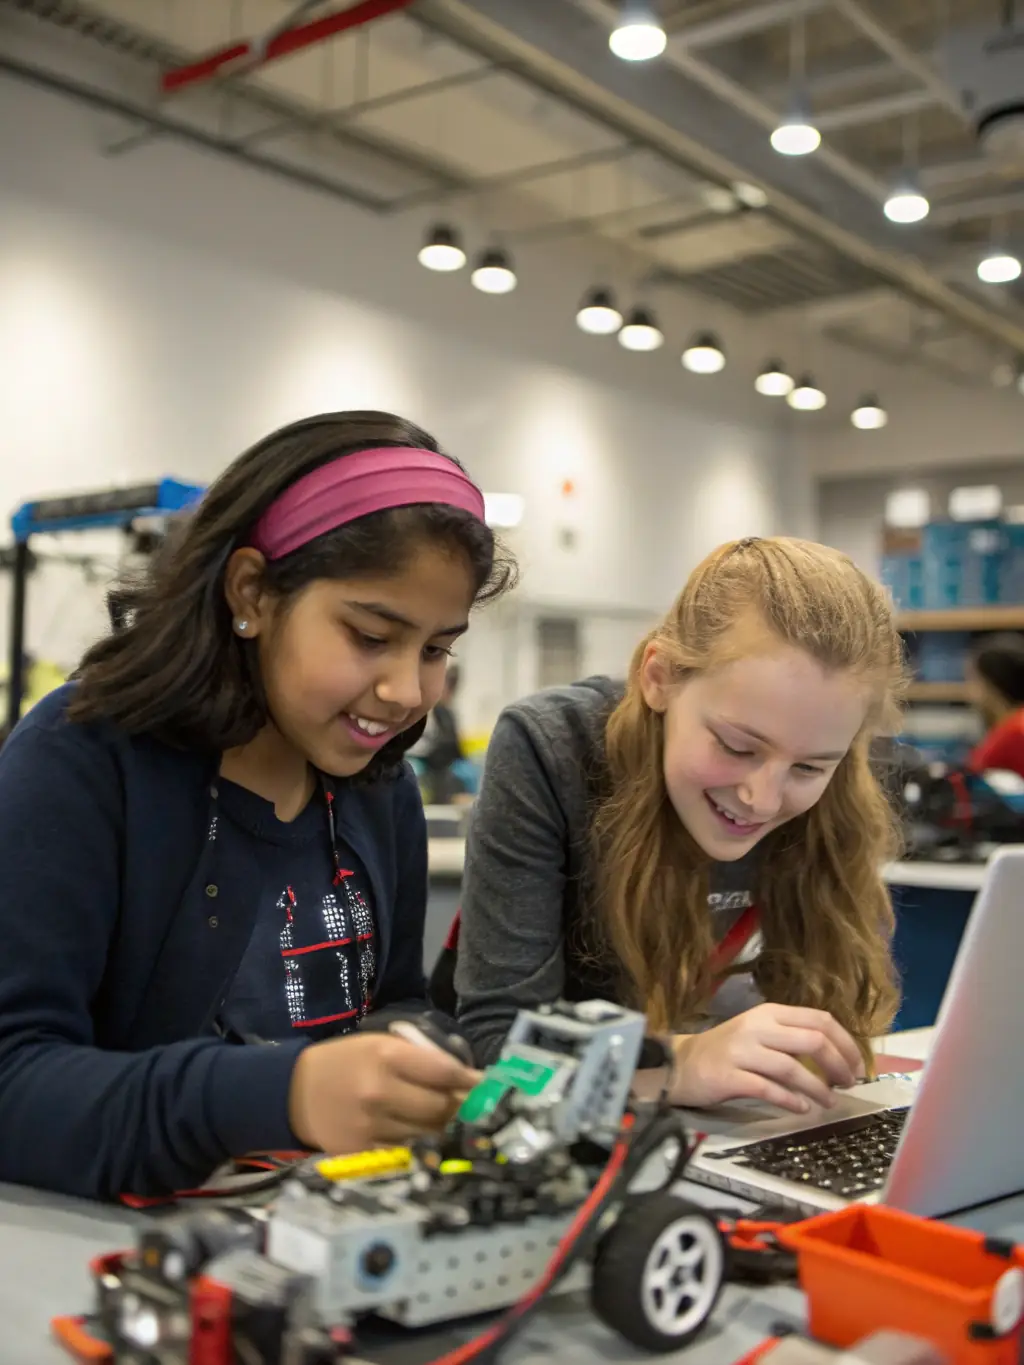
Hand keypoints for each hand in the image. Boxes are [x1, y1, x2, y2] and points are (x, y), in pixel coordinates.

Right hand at [288, 1032, 480, 1153]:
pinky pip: (407, 1153)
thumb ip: (422, 1059)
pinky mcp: (362, 1153)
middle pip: (441, 1109)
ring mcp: (370, 1127)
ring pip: (428, 1135)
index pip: (443, 1072)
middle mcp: (379, 1092)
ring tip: (457, 1125)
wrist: (292, 1093)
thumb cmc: (344, 1062)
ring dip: (446, 1131)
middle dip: (463, 1110)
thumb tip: (467, 1078)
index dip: (470, 1081)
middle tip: (477, 1110)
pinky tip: (429, 1141)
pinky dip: (422, 1147)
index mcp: (385, 1057)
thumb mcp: (380, 1045)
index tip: (487, 1086)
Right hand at [669, 1004, 865, 1114]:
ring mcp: (742, 1051)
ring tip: (830, 1102)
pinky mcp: (729, 1076)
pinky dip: (791, 1100)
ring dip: (818, 1088)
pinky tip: (802, 1109)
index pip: (819, 1019)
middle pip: (812, 1040)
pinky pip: (768, 1089)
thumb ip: (792, 1039)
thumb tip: (837, 1059)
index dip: (846, 1043)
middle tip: (848, 1084)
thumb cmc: (728, 1051)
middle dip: (838, 1064)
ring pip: (793, 1068)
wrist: (682, 1064)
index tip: (857, 1065)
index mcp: (769, 1012)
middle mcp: (757, 1027)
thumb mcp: (760, 1034)